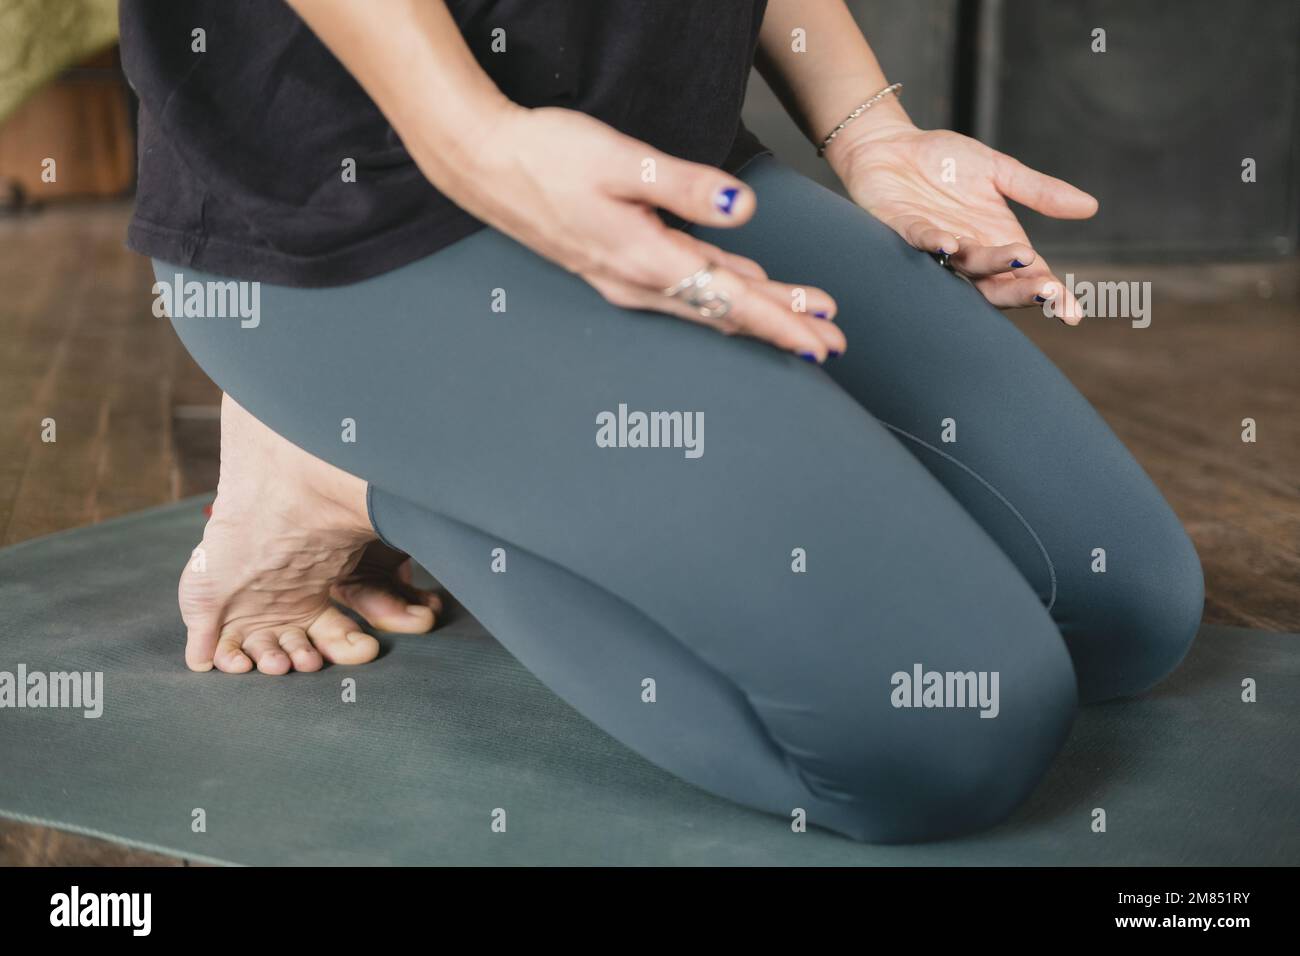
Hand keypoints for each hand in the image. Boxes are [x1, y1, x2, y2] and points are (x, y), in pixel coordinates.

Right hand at [422, 105, 845, 360]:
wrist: (483, 162)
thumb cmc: (546, 155)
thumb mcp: (620, 161)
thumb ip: (685, 186)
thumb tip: (741, 208)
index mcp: (644, 259)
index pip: (728, 300)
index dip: (779, 321)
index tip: (819, 342)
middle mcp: (637, 280)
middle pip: (724, 311)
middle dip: (782, 327)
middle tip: (832, 343)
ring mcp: (624, 276)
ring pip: (706, 303)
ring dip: (757, 311)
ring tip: (804, 321)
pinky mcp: (617, 262)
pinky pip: (683, 287)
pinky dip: (721, 292)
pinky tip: (744, 287)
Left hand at [827, 115, 1098, 322]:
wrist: (892, 146)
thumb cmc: (945, 162)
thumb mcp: (1000, 172)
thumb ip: (1039, 192)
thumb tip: (1091, 208)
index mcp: (995, 241)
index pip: (1027, 277)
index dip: (1049, 294)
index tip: (1072, 311)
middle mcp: (967, 250)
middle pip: (997, 284)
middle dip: (1022, 289)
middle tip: (1048, 290)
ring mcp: (935, 242)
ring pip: (965, 264)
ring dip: (992, 263)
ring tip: (1019, 257)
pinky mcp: (902, 226)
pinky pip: (920, 239)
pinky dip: (935, 242)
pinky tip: (951, 244)